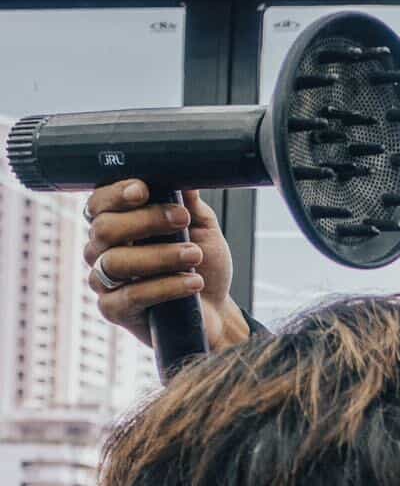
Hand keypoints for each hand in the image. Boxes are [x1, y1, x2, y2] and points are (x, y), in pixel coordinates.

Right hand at [84, 181, 249, 352]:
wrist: (216, 309)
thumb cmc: (202, 265)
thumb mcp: (202, 228)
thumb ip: (190, 203)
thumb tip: (185, 175)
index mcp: (116, 225)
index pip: (99, 203)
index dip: (115, 194)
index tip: (143, 189)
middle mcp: (102, 250)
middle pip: (104, 228)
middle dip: (145, 220)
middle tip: (182, 220)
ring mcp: (104, 281)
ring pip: (116, 261)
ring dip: (159, 255)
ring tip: (194, 256)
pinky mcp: (113, 310)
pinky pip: (131, 296)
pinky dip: (165, 287)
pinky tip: (192, 283)